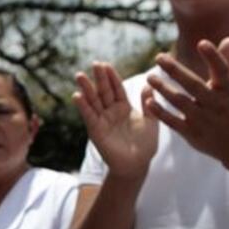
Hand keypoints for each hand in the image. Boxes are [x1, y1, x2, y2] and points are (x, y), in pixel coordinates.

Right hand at [73, 63, 158, 177]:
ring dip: (86, 89)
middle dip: (98, 78)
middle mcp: (110, 112)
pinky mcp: (96, 131)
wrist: (137, 164)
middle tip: (94, 63)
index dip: (111, 76)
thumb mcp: (151, 120)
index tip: (105, 64)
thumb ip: (148, 103)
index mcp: (123, 108)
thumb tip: (149, 84)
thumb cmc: (145, 145)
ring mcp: (102, 121)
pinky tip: (77, 96)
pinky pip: (89, 116)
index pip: (116, 88)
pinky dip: (83, 107)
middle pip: (103, 92)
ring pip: (93, 102)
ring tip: (79, 76)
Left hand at [146, 38, 228, 169]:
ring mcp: (203, 119)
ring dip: (163, 89)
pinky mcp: (191, 133)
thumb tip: (226, 39)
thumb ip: (228, 64)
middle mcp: (216, 104)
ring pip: (180, 102)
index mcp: (227, 90)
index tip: (201, 43)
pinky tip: (148, 101)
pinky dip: (160, 112)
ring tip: (150, 77)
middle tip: (159, 57)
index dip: (213, 57)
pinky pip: (173, 121)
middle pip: (194, 85)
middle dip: (176, 70)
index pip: (221, 70)